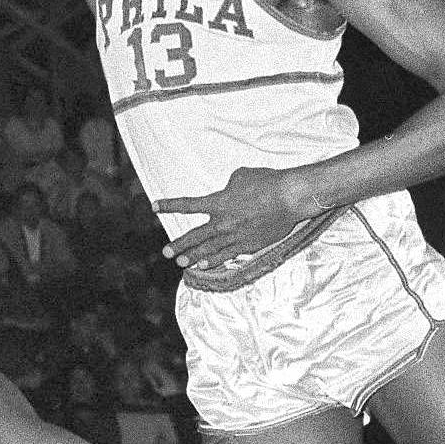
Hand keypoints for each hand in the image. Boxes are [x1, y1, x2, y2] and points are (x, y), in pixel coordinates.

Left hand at [154, 168, 317, 283]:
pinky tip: (204, 267)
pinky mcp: (248, 245)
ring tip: (181, 263)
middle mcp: (222, 222)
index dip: (169, 206)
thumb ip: (228, 187)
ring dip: (193, 257)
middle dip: (179, 245)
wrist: (289, 198)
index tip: (155, 207)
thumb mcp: (241, 176)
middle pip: (195, 236)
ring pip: (208, 250)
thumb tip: (226, 193)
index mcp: (218, 202)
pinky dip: (214, 262)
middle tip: (166, 252)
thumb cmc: (267, 182)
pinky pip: (227, 256)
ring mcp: (235, 236)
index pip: (188, 205)